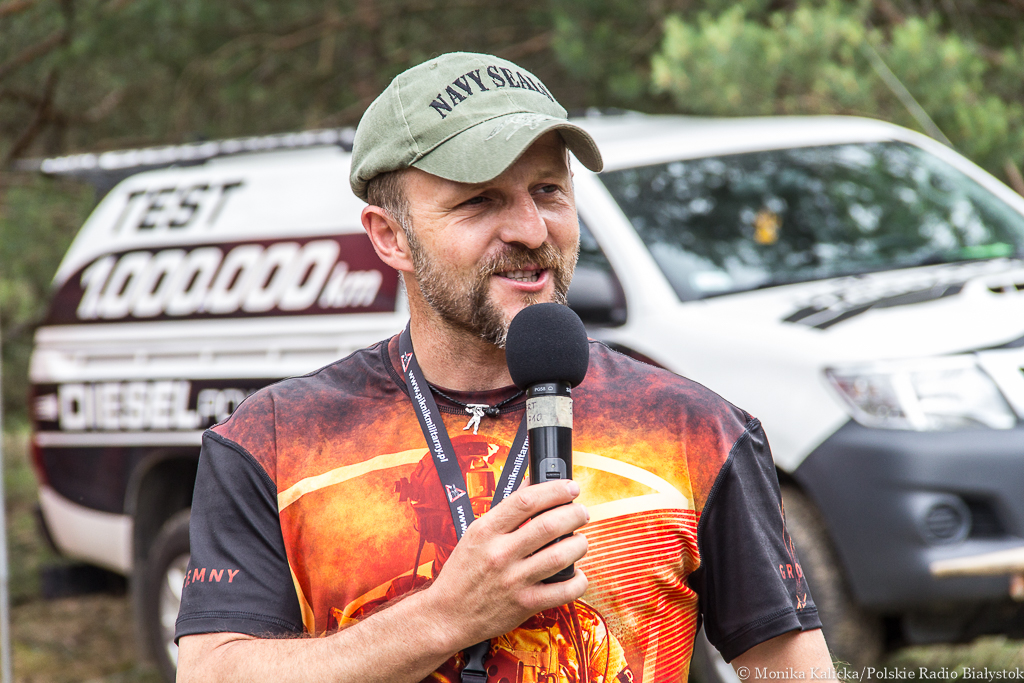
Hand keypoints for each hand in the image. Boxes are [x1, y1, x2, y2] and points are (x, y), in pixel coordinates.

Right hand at [423, 479, 589, 649]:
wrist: (447, 614)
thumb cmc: (462, 573)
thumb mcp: (476, 534)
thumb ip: (505, 510)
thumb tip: (531, 485)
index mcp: (486, 531)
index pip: (526, 501)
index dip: (554, 490)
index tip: (570, 488)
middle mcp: (500, 553)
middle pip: (549, 525)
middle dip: (574, 514)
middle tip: (581, 512)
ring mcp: (513, 580)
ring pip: (560, 555)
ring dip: (579, 544)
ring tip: (580, 541)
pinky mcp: (525, 604)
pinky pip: (563, 591)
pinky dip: (578, 580)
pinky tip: (576, 573)